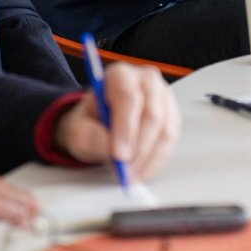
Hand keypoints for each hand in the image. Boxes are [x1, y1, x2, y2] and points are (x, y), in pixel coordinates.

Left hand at [54, 62, 179, 181]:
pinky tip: (142, 170)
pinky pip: (171, 142)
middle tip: (125, 171)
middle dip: (138, 148)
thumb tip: (110, 148)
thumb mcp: (78, 129)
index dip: (125, 128)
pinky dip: (157, 160)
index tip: (119, 155)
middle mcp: (147, 80)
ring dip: (148, 158)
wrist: (98, 125)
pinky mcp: (172, 116)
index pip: (128, 97)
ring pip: (165, 130)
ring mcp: (163, 97)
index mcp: (120, 75)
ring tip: (131, 174)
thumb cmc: (89, 122)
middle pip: (151, 114)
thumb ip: (89, 136)